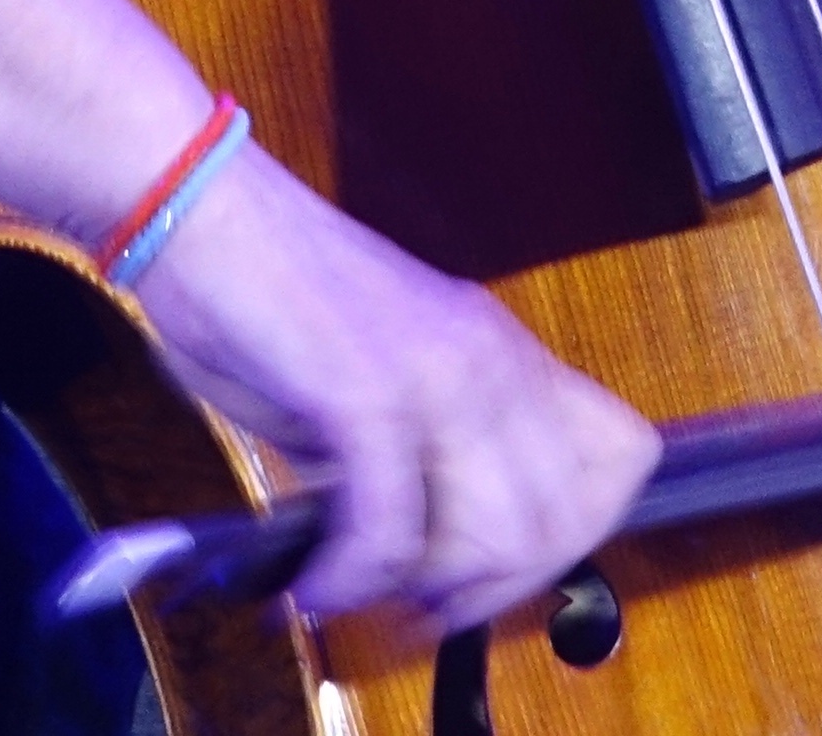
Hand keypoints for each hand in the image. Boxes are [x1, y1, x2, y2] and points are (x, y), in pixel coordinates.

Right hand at [125, 144, 660, 635]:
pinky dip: (348, 581)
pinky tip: (313, 585)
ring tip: (363, 593)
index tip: (500, 569)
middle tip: (420, 610)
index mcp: (502, 350)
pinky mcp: (364, 395)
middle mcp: (489, 359)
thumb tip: (439, 552)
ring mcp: (434, 374)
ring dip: (425, 594)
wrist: (199, 211)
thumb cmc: (271, 295)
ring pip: (496, 538)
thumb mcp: (386, 372)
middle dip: (488, 591)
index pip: (622, 455)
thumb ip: (431, 450)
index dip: (576, 532)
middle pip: (561, 522)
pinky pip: (388, 531)